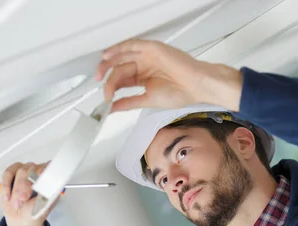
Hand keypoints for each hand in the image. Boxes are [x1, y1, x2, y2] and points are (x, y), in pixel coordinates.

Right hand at [0, 162, 53, 225]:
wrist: (21, 217)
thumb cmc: (35, 211)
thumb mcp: (44, 206)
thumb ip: (47, 196)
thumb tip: (49, 188)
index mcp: (51, 178)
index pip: (50, 169)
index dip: (44, 173)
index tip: (39, 180)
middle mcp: (39, 171)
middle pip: (33, 170)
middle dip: (26, 185)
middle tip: (23, 198)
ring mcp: (25, 170)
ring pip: (21, 171)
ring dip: (16, 189)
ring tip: (16, 203)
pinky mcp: (12, 173)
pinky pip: (8, 174)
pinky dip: (6, 186)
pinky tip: (7, 197)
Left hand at [95, 39, 242, 112]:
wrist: (196, 86)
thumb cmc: (180, 93)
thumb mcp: (148, 100)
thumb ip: (129, 102)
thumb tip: (112, 108)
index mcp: (144, 77)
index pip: (122, 79)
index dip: (111, 86)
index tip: (105, 97)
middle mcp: (144, 65)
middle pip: (120, 67)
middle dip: (108, 77)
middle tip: (102, 86)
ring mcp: (147, 56)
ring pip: (123, 55)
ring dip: (109, 63)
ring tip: (101, 73)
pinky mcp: (152, 48)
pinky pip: (132, 45)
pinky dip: (119, 48)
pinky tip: (109, 55)